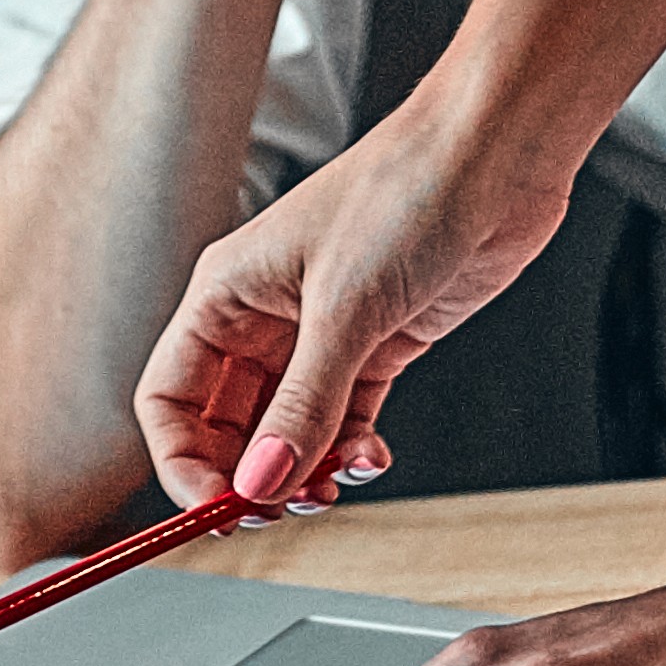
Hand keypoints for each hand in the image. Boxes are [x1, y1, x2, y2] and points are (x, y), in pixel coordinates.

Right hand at [132, 61, 589, 512]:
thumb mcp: (345, 309)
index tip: (217, 509)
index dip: (182, 462)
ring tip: (335, 486)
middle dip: (248, 476)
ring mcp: (322, 334)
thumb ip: (302, 406)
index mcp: (226, 294)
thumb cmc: (406, 193)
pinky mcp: (378, 345)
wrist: (495, 153)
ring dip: (305, 471)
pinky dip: (352, 452)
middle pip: (226, 426)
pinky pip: (345, 420)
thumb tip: (258, 485)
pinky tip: (372, 459)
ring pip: (289, 431)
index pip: (171, 399)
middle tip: (280, 512)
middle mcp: (264, 318)